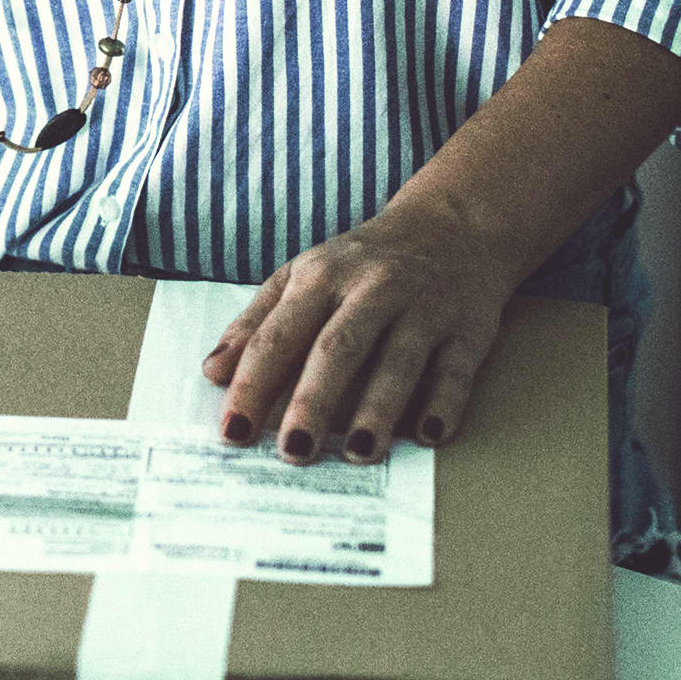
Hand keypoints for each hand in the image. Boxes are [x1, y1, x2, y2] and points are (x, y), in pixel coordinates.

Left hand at [199, 198, 524, 465]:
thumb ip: (256, 323)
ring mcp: (424, 307)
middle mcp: (372, 288)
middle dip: (313, 401)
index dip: (253, 384)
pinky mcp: (468, 328)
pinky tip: (428, 435)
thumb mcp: (302, 276)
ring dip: (378, 409)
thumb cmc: (361, 263)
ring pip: (399, 360)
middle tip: (292, 452)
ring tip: (357, 453)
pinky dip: (444, 403)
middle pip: (338, 348)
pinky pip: (456, 369)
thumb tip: (212, 373)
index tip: (233, 433)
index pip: (278, 336)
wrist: (451, 226)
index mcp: (320, 277)